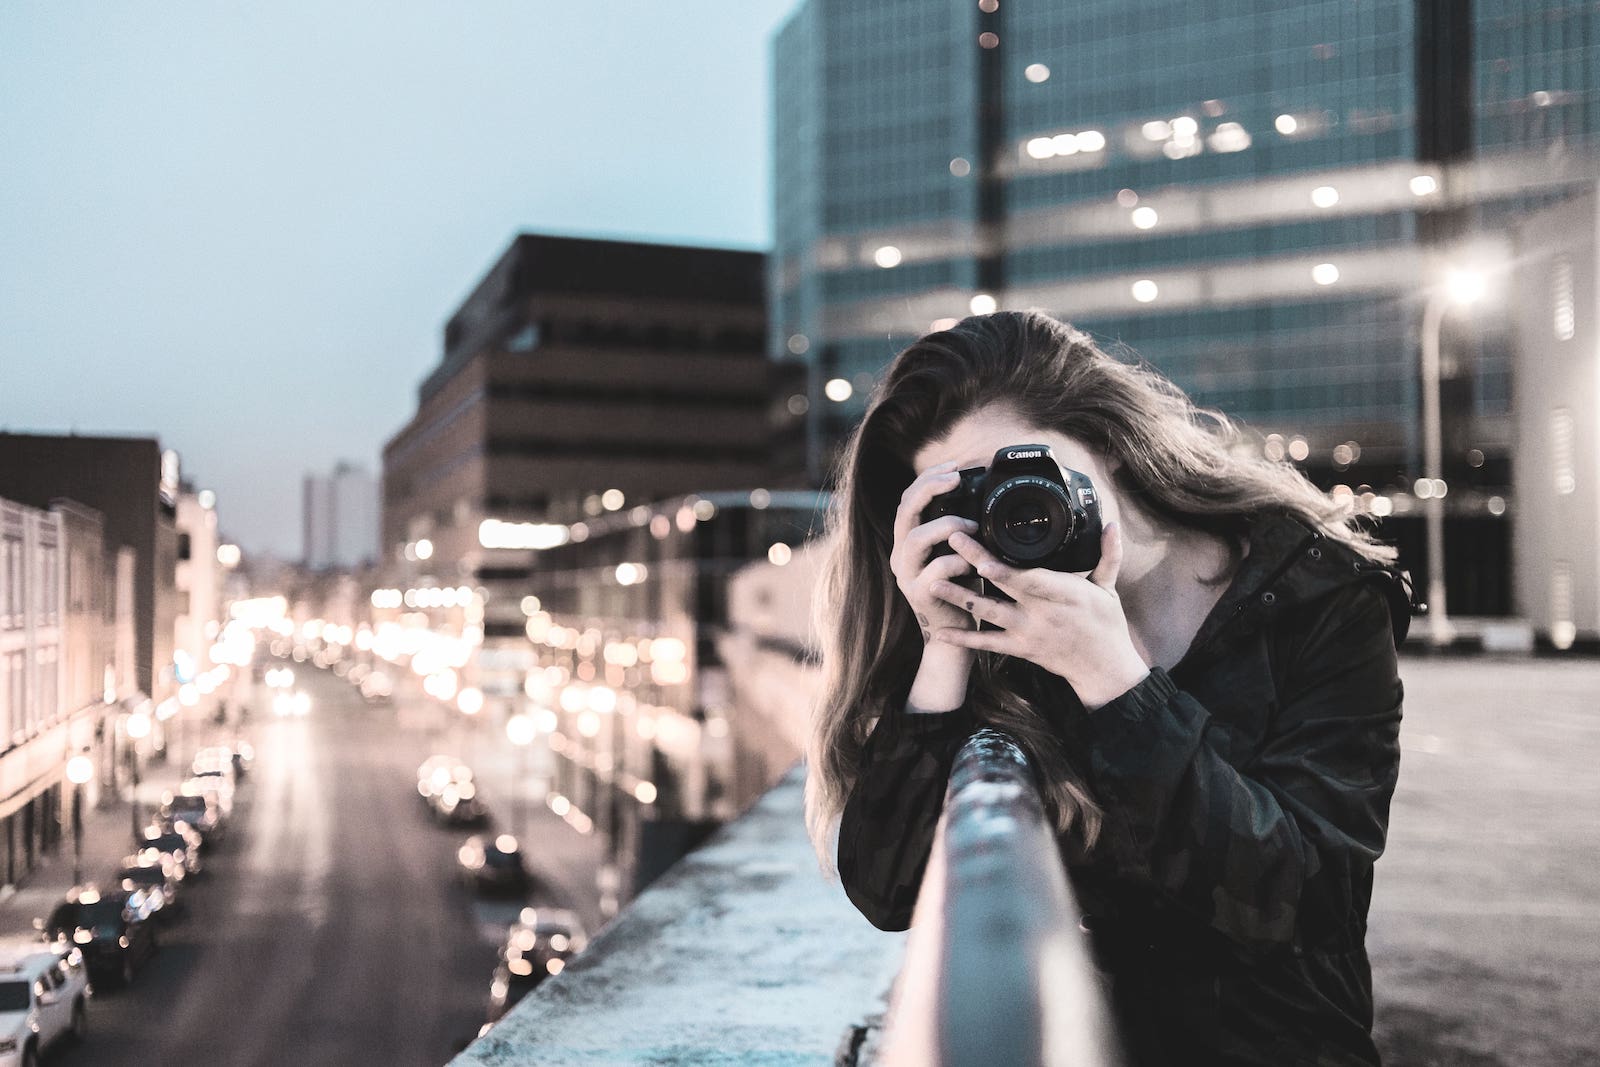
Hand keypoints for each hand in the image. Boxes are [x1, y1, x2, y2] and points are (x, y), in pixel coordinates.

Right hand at [889, 460, 980, 644]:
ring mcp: (906, 575)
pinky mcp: (919, 594)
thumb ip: (959, 529)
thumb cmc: (960, 590)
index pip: (908, 499)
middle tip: (955, 478)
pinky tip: (974, 564)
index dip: (928, 478)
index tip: (954, 467)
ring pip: (916, 538)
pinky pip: (936, 569)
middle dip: (929, 488)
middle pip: (904, 511)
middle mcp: (900, 555)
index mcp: (907, 541)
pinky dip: (959, 561)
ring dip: (947, 526)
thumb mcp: (957, 553)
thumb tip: (979, 498)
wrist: (953, 635)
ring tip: (973, 526)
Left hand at [927, 522, 1151, 709]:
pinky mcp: (1019, 648)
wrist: (1102, 670)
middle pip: (1003, 586)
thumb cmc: (1106, 624)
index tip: (984, 555)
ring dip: (960, 597)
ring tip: (932, 582)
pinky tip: (940, 631)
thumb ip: (1108, 555)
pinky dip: (963, 638)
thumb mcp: (1109, 588)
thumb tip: (1113, 524)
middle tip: (951, 540)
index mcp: (1064, 594)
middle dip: (975, 563)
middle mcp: (1042, 613)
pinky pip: (987, 644)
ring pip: (988, 613)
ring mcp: (1027, 632)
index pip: (1031, 580)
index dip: (1006, 570)